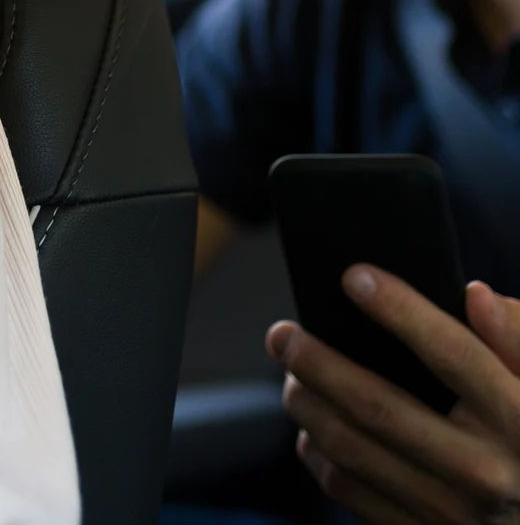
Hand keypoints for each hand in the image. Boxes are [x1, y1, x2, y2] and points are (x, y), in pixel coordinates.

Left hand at [267, 266, 519, 522]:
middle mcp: (485, 471)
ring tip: (291, 374)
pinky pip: (347, 490)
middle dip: (316, 361)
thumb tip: (476, 295)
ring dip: (306, 404)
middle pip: (377, 405)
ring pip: (349, 448)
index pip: (452, 354)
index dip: (400, 310)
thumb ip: (517, 341)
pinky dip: (316, 451)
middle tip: (282, 333)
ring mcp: (451, 512)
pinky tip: (312, 425)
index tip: (354, 277)